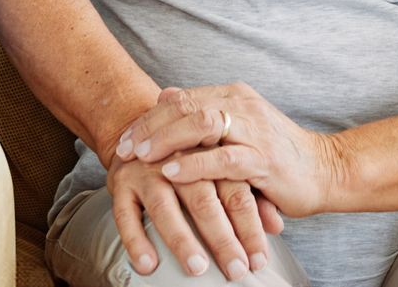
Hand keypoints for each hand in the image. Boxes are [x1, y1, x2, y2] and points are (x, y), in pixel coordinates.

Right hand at [107, 157, 274, 281]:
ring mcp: (147, 171)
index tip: (259, 258)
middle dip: (221, 237)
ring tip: (197, 267)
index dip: (249, 225)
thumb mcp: (222, 170)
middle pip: (203, 198)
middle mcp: (178, 161)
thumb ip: (250, 195)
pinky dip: (135, 240)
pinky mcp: (120, 183)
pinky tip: (148, 265)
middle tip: (237, 268)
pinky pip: (124, 214)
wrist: (141, 130)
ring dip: (181, 238)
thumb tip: (277, 226)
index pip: (235, 190)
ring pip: (164, 206)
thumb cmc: (190, 159)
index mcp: (208, 154)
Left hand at [116, 83, 343, 219]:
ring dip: (166, 140)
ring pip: (202, 124)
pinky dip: (194, 163)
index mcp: (234, 96)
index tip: (125, 136)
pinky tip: (172, 171)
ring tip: (141, 155)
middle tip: (124, 147)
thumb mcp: (239, 127)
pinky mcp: (264, 159)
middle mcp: (243, 106)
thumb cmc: (277, 154)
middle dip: (150, 127)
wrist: (326, 170)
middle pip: (186, 106)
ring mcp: (254, 131)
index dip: (150, 117)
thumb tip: (165, 95)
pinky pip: (223, 158)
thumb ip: (204, 113)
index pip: (182, 98)